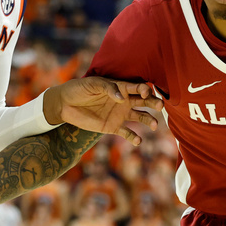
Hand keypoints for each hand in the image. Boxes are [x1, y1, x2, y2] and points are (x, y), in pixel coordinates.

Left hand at [44, 77, 163, 145]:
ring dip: (148, 120)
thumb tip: (122, 98)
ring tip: (153, 126)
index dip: (144, 88)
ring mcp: (120, 114)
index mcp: (120, 88)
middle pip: (144, 101)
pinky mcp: (113, 127)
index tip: (146, 91)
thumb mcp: (93, 84)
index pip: (137, 87)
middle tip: (160, 106)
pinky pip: (127, 133)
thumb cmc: (80, 89)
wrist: (65, 104)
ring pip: (140, 117)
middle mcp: (124, 101)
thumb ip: (109, 89)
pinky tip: (138, 141)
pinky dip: (134, 137)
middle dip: (153, 102)